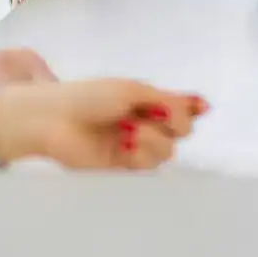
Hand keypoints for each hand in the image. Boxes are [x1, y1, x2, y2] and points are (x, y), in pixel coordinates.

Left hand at [0, 80, 207, 169]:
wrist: (53, 120)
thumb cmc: (88, 97)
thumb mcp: (131, 90)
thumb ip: (167, 100)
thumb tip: (204, 106)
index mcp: (146, 100)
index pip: (182, 107)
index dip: (190, 109)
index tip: (194, 106)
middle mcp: (145, 122)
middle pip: (183, 131)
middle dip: (174, 122)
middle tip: (155, 114)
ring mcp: (134, 145)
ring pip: (168, 151)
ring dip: (153, 138)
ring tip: (128, 130)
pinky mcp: (123, 166)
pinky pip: (149, 165)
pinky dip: (141, 152)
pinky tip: (124, 144)